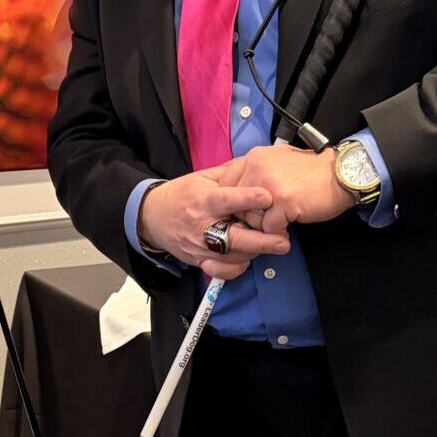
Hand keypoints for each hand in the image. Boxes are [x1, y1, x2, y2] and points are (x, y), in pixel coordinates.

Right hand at [139, 167, 290, 279]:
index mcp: (204, 201)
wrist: (152, 217)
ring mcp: (200, 247)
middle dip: (262, 241)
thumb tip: (255, 165)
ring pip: (233, 257)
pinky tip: (247, 259)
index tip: (268, 197)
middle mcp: (202, 226)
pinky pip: (222, 271)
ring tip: (272, 245)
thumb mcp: (202, 177)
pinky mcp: (199, 260)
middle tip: (284, 241)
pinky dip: (237, 268)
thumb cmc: (182, 195)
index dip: (249, 199)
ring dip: (255, 253)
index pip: (228, 200)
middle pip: (235, 238)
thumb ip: (229, 174)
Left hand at [218, 145, 354, 234]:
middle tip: (262, 221)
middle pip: (234, 204)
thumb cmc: (310, 173)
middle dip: (247, 217)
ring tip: (277, 222)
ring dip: (263, 226)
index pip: (225, 184)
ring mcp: (269, 185)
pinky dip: (277, 232)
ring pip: (249, 218)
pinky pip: (268, 228)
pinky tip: (287, 226)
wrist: (340, 175)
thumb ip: (255, 171)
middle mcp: (258, 168)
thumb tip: (235, 191)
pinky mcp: (283, 202)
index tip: (243, 211)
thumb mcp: (277, 161)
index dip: (232, 202)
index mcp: (254, 158)